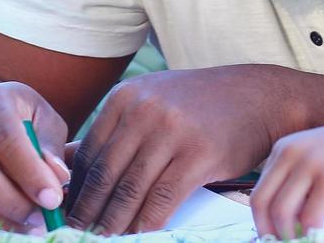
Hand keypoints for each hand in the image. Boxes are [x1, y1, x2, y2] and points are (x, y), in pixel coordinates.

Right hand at [0, 81, 71, 233]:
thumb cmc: (20, 120)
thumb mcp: (43, 121)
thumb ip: (50, 147)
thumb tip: (57, 178)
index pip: (7, 140)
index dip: (30, 173)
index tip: (52, 200)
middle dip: (10, 202)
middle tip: (40, 221)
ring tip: (26, 228)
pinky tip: (1, 225)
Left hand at [65, 67, 278, 233]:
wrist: (257, 96)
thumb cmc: (199, 105)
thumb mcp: (151, 100)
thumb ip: (115, 130)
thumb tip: (66, 166)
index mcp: (125, 98)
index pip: (88, 153)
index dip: (75, 190)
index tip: (66, 214)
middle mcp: (143, 111)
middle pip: (105, 174)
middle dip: (88, 212)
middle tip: (76, 234)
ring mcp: (172, 131)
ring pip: (130, 190)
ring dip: (113, 224)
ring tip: (101, 241)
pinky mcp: (198, 155)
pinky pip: (162, 199)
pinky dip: (146, 224)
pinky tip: (139, 237)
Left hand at [251, 116, 323, 239]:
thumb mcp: (317, 162)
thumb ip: (299, 184)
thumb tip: (287, 223)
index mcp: (283, 150)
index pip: (259, 193)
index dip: (262, 222)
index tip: (274, 237)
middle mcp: (290, 154)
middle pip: (262, 203)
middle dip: (270, 232)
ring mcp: (310, 165)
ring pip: (282, 213)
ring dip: (289, 236)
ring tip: (304, 241)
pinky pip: (310, 217)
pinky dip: (311, 234)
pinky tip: (320, 237)